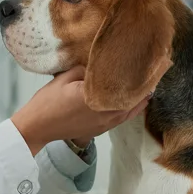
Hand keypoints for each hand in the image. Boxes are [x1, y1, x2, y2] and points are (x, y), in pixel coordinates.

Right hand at [11, 67, 149, 155]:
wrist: (37, 127)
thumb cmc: (47, 101)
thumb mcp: (65, 77)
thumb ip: (86, 69)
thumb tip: (102, 63)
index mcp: (97, 98)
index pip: (128, 86)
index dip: (143, 76)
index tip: (153, 64)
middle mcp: (105, 113)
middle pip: (134, 99)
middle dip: (145, 86)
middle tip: (155, 72)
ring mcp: (104, 124)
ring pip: (131, 111)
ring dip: (140, 98)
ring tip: (148, 84)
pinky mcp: (101, 130)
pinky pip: (123, 118)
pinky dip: (132, 108)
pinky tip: (135, 100)